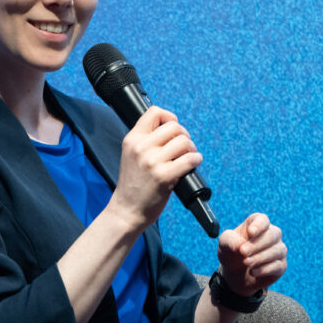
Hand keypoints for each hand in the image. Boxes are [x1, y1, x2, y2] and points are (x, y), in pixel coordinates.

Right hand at [107, 107, 201, 231]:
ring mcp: (151, 162)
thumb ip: (146, 140)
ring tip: (187, 158)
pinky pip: (189, 159)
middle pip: (174, 126)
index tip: (173, 130)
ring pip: (184, 142)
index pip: (154, 112)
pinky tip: (192, 165)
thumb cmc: (133, 184)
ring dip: (191, 149)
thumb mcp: (131, 155)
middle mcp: (140, 147)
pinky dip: (196, 160)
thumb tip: (173, 128)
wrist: (126, 210)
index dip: (169, 117)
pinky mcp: (163, 176)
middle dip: (184, 136)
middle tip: (183, 148)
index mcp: (132, 139)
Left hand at [217, 213, 286, 295]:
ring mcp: (278, 250)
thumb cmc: (232, 252)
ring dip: (260, 257)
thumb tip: (240, 245)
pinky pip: (278, 266)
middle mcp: (272, 234)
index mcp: (257, 224)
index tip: (250, 232)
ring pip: (277, 251)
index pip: (263, 220)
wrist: (235, 274)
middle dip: (256, 244)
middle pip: (271, 235)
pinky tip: (252, 271)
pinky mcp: (281, 265)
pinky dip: (264, 269)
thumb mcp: (224, 244)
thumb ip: (230, 241)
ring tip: (246, 262)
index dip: (258, 225)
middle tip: (243, 252)